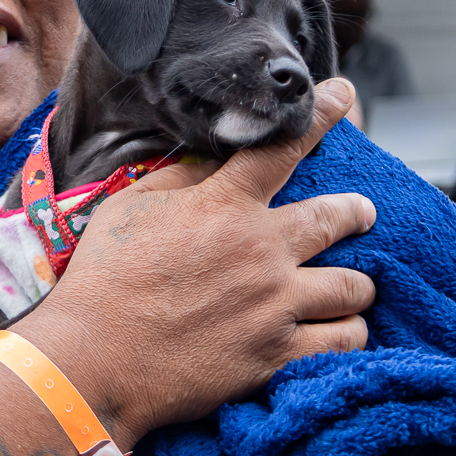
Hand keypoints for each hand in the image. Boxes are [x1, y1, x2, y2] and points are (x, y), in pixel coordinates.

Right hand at [21, 79, 377, 443]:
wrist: (93, 361)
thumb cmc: (102, 282)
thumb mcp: (129, 210)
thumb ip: (179, 181)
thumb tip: (213, 165)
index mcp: (223, 207)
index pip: (283, 146)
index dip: (320, 113)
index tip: (344, 94)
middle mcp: (261, 251)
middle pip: (338, 217)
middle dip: (357, 212)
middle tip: (362, 214)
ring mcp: (274, 306)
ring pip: (352, 288)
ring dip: (354, 285)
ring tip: (349, 289)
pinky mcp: (277, 356)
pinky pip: (343, 341)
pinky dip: (348, 334)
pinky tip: (339, 331)